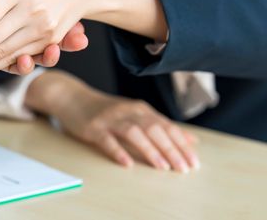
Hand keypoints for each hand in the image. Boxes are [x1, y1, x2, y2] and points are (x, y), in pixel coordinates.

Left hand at [0, 0, 87, 69]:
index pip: (43, 11)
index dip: (63, 18)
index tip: (82, 24)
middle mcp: (5, 19)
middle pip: (39, 33)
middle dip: (62, 38)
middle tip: (83, 40)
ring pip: (29, 50)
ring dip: (47, 55)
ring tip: (63, 52)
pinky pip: (10, 63)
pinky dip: (23, 65)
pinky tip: (32, 60)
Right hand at [25, 71, 199, 172]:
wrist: (72, 97)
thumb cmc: (106, 110)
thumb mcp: (135, 114)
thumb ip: (160, 125)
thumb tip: (190, 139)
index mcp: (140, 109)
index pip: (166, 126)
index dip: (181, 144)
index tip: (194, 161)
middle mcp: (128, 112)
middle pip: (154, 129)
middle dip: (171, 149)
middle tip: (184, 168)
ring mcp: (110, 119)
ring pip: (134, 133)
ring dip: (150, 150)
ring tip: (162, 167)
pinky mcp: (93, 128)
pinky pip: (107, 140)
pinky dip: (118, 151)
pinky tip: (127, 163)